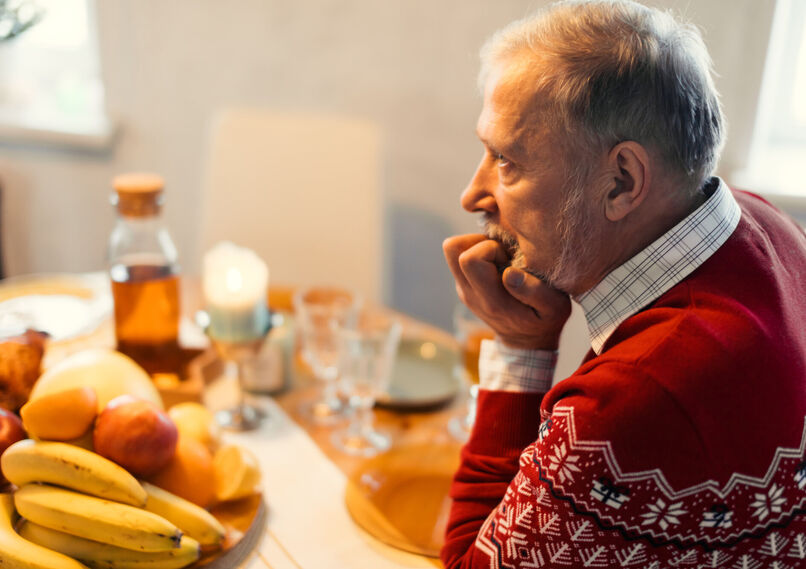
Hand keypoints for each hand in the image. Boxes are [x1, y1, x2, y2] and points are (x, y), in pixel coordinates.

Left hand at [443, 234, 570, 349]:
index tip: (511, 257)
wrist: (524, 341)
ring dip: (477, 245)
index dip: (491, 248)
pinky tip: (498, 264)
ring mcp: (463, 290)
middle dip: (479, 241)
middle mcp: (470, 294)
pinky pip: (460, 257)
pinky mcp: (464, 285)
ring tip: (501, 256)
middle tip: (503, 252)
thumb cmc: (543, 320)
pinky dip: (478, 253)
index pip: (470, 259)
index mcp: (491, 300)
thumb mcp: (554, 308)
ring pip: (453, 251)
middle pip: (452, 249)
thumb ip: (535, 292)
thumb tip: (510, 273)